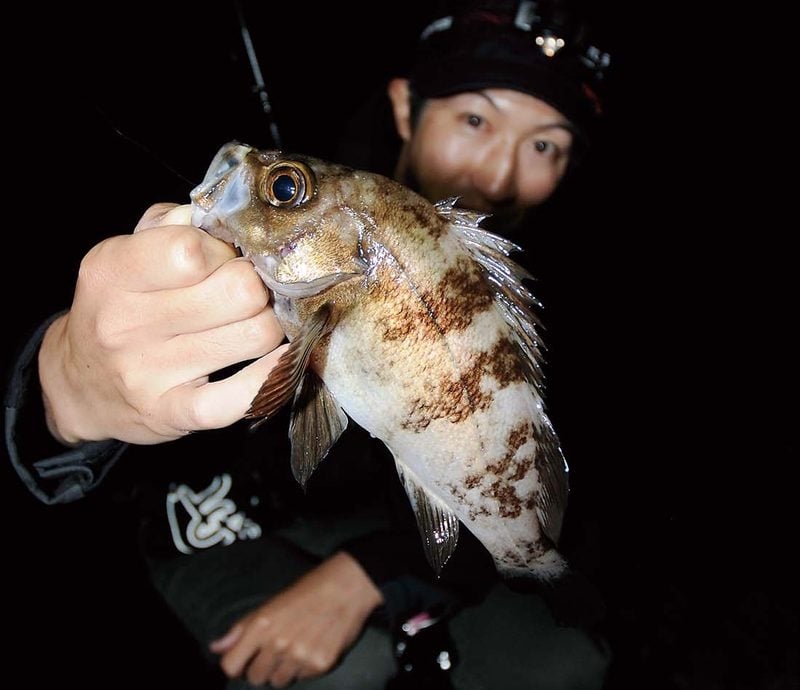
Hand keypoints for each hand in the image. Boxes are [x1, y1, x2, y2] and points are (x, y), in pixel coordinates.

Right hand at [38, 202, 286, 444]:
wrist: (79, 384)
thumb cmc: (119, 308)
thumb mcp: (127, 255)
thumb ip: (172, 225)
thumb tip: (227, 216)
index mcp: (112, 271)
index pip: (194, 249)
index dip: (224, 250)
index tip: (225, 258)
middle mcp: (125, 322)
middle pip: (240, 291)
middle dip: (258, 287)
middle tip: (250, 293)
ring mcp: (149, 372)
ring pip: (256, 336)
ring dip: (270, 326)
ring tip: (254, 323)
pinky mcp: (173, 413)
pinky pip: (244, 396)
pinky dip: (273, 374)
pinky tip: (278, 360)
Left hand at [209, 552, 384, 687]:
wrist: (347, 587)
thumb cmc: (307, 591)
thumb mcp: (270, 604)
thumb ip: (241, 628)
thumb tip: (215, 648)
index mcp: (262, 625)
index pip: (231, 666)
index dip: (237, 664)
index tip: (246, 658)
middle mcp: (278, 643)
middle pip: (255, 677)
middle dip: (262, 667)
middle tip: (277, 649)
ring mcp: (299, 656)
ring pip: (278, 681)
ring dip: (283, 670)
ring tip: (296, 647)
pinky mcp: (320, 664)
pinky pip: (302, 678)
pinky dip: (304, 668)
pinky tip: (313, 647)